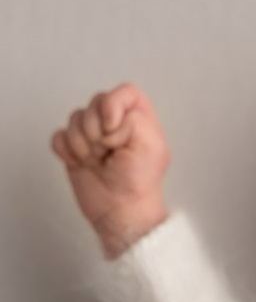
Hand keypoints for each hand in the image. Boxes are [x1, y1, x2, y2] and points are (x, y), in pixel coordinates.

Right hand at [51, 83, 170, 258]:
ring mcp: (93, 134)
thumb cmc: (139, 181)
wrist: (119, 209)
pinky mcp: (74, 148)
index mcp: (139, 118)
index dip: (113, 106)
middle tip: (109, 152)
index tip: (114, 129)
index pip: (124, 92)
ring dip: (84, 144)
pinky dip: (68, 152)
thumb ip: (135, 119)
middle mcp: (116, 122)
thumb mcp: (151, 146)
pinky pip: (59, 136)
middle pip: (95, 102)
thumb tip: (108, 117)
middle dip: (97, 130)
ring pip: (74, 118)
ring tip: (99, 161)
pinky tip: (83, 165)